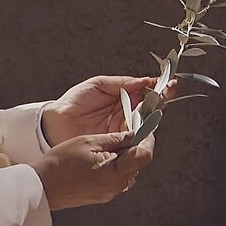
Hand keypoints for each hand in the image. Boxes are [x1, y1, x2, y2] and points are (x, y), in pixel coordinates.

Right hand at [30, 131, 154, 209]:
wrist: (42, 186)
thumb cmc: (62, 162)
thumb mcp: (90, 141)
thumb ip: (115, 138)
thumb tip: (134, 134)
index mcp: (116, 172)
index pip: (145, 154)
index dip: (147, 138)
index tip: (144, 127)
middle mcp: (117, 185)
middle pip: (138, 162)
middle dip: (135, 146)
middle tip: (124, 131)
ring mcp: (111, 192)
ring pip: (128, 170)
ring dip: (123, 157)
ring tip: (107, 145)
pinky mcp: (103, 195)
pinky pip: (117, 178)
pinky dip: (114, 166)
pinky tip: (99, 157)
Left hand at [42, 75, 178, 145]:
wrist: (55, 122)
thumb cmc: (75, 101)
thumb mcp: (98, 85)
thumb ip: (121, 83)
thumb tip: (144, 81)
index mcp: (123, 98)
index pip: (146, 93)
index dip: (159, 88)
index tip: (170, 83)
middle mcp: (126, 114)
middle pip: (151, 108)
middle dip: (161, 99)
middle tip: (167, 92)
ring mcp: (123, 130)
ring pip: (146, 124)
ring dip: (153, 115)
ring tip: (157, 105)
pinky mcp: (117, 144)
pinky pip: (134, 140)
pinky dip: (141, 134)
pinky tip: (146, 124)